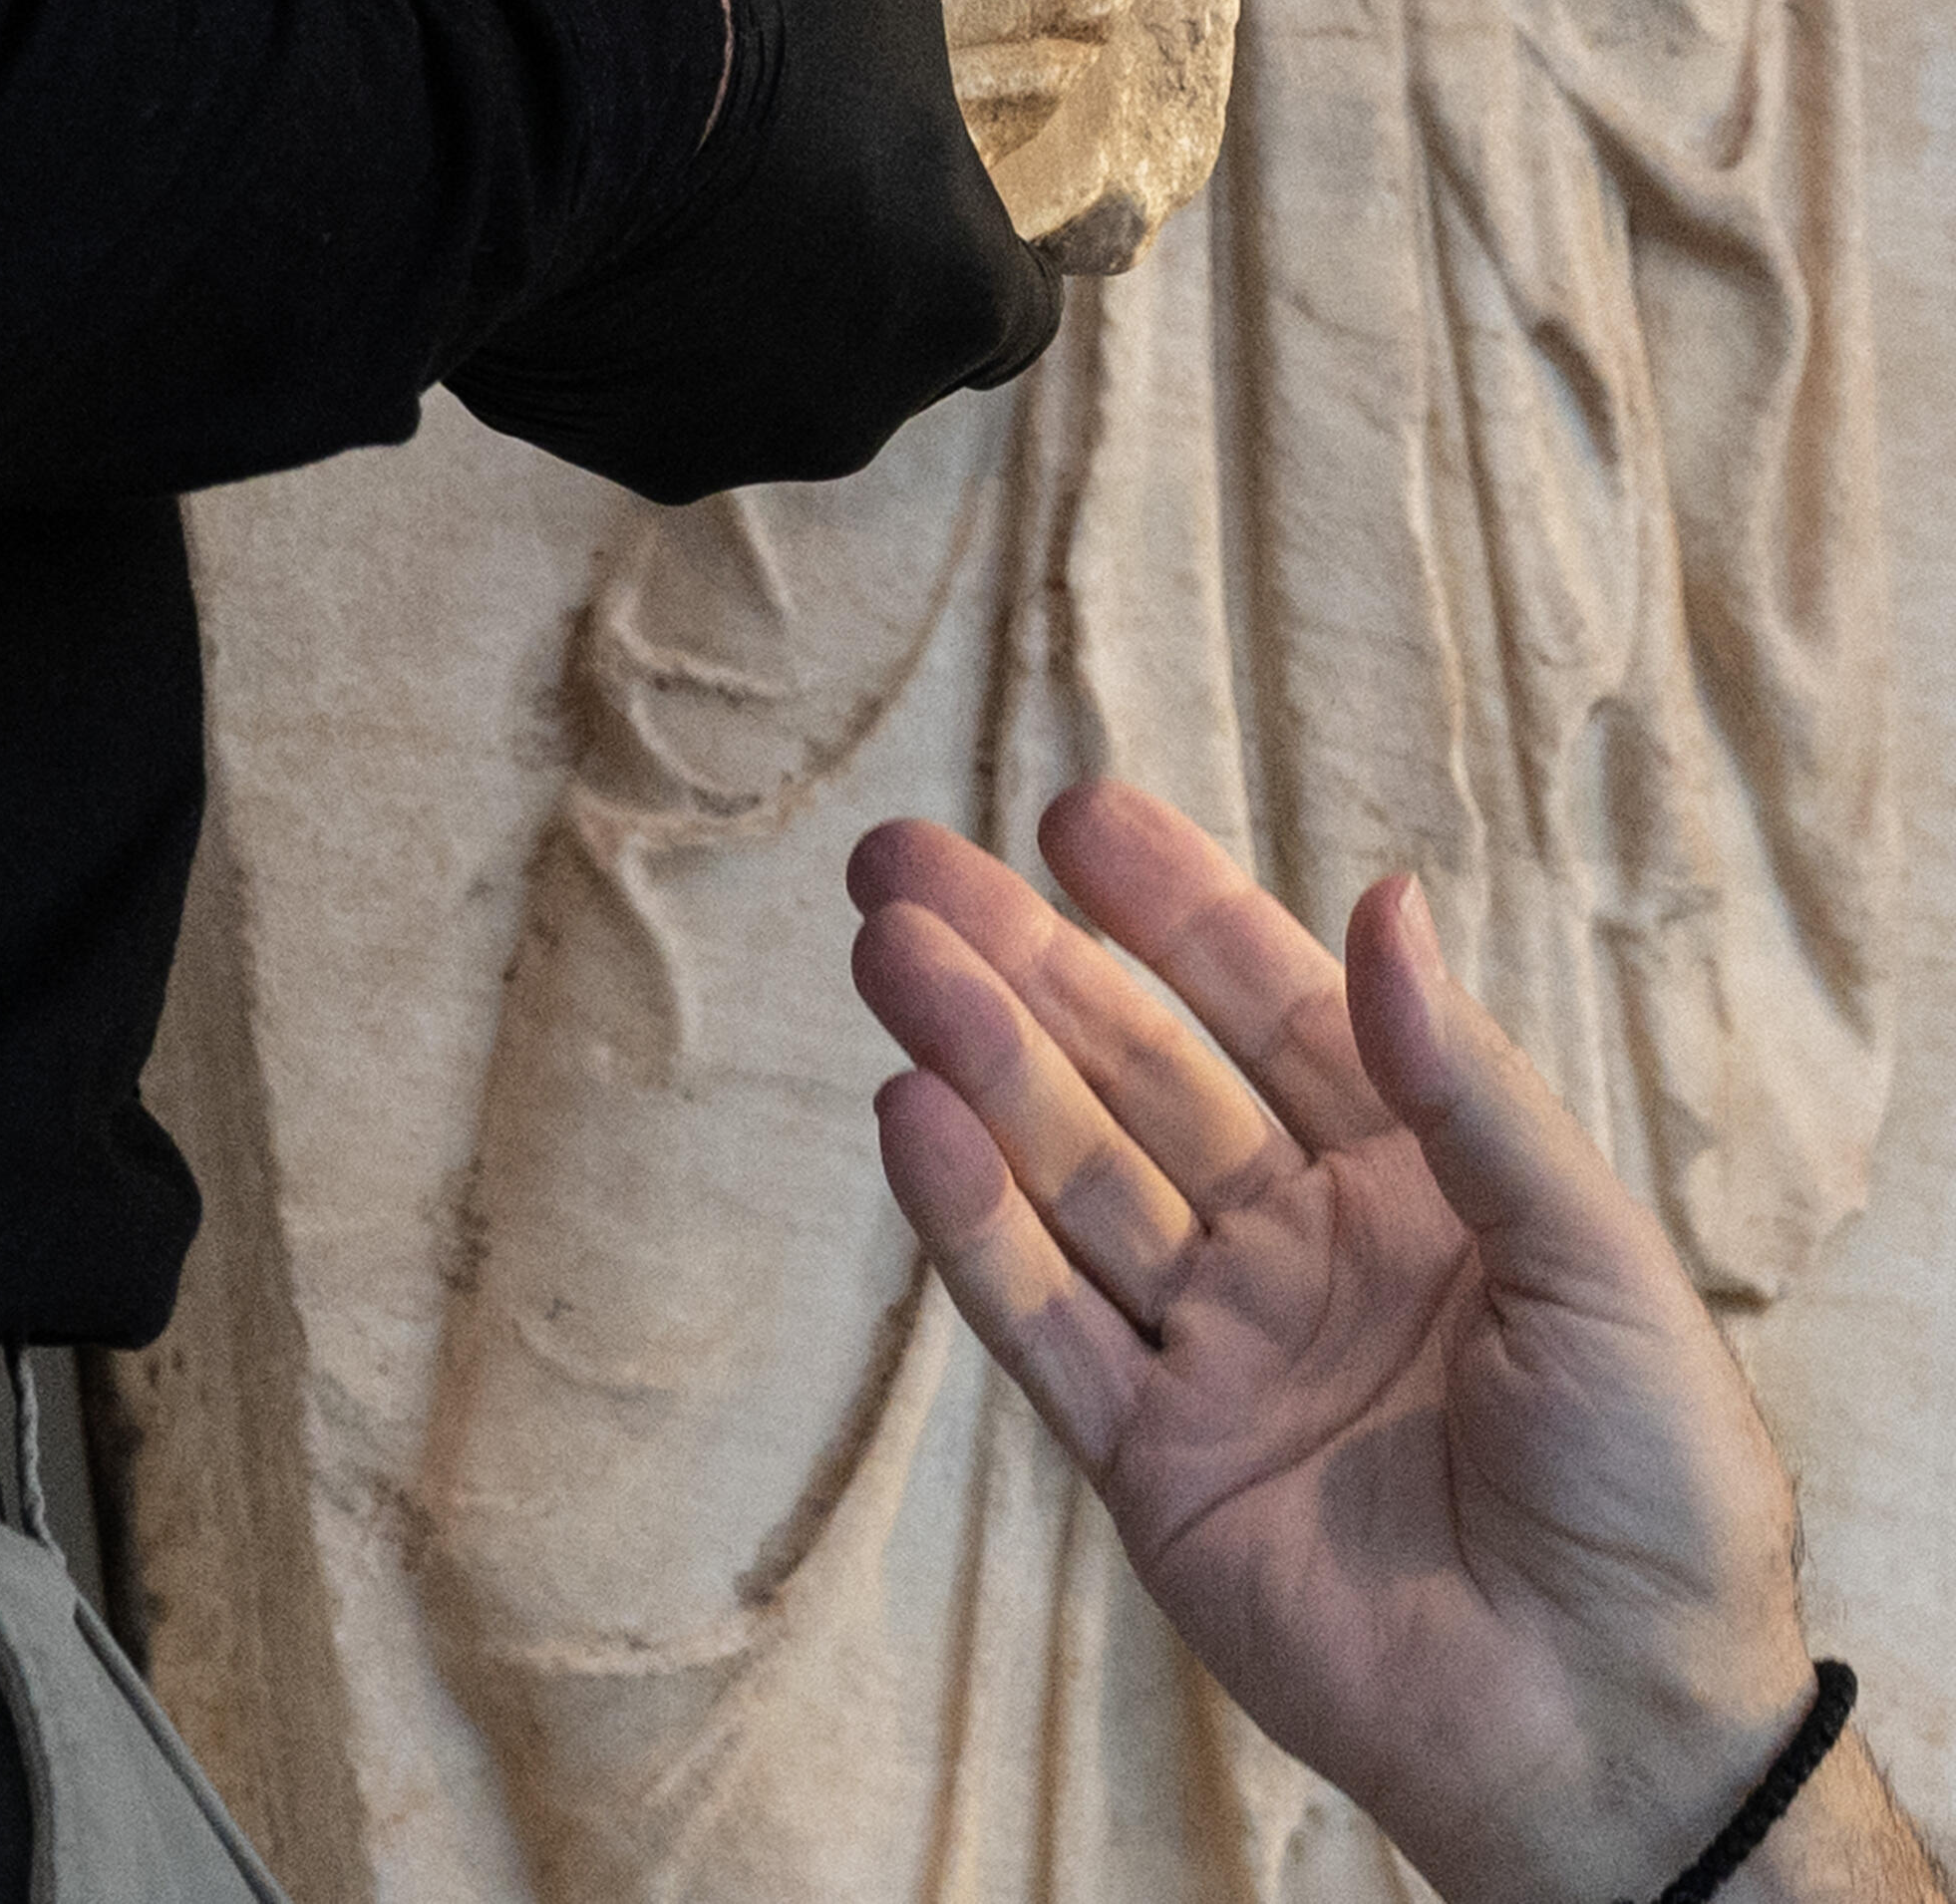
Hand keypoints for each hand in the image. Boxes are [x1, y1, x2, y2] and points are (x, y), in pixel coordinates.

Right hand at [450, 0, 1061, 501]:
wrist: (502, 92)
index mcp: (953, 303)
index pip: (1012, 299)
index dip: (983, 228)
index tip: (919, 149)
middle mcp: (842, 405)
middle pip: (868, 338)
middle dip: (836, 254)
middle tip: (778, 139)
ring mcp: (695, 428)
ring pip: (732, 367)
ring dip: (716, 293)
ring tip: (665, 165)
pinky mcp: (564, 419)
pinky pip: (601, 373)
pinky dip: (596, 311)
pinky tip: (566, 204)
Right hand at [848, 785, 1817, 1903]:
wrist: (1617, 1727)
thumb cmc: (1652, 1484)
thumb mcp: (1593, 1251)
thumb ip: (1468, 1089)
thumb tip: (1385, 903)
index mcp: (1408, 1174)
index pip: (1265, 1002)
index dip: (1171, 906)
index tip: (1075, 814)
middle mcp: (1295, 1240)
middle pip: (1133, 1069)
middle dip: (1021, 959)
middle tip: (908, 864)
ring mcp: (1217, 1350)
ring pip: (1070, 1174)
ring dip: (976, 1060)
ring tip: (890, 953)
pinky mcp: (1156, 1466)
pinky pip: (1047, 1326)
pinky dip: (974, 1227)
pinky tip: (911, 1120)